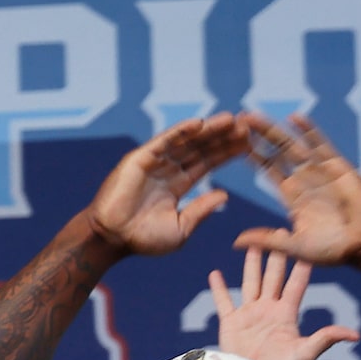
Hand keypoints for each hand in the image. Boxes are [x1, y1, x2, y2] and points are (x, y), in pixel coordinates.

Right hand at [83, 115, 250, 257]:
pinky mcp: (139, 158)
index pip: (206, 163)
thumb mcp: (182, 227)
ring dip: (208, 130)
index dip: (226, 153)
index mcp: (177, 185)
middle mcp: (166, 170)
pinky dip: (180, 131)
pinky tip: (200, 123)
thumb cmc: (144, 239)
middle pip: (199, 148)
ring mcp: (153, 162)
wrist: (113, 239)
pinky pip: (163, 141)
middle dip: (222, 137)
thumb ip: (202, 210)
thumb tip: (225, 195)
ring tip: (231, 120)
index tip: (247, 143)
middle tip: (246, 126)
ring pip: (186, 142)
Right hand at [210, 248, 359, 359]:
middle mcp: (269, 310)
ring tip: (252, 245)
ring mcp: (249, 315)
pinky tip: (215, 274)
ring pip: (250, 282)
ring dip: (251, 264)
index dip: (301, 267)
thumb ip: (326, 338)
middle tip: (280, 232)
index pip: (295, 285)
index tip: (305, 247)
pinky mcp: (230, 322)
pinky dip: (219, 288)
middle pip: (273, 277)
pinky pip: (223, 301)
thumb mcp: (306, 353)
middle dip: (277, 256)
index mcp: (287, 315)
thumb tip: (356, 334)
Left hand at [240, 113, 360, 268]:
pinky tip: (294, 117)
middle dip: (256, 137)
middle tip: (235, 120)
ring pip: (293, 144)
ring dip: (273, 130)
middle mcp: (305, 179)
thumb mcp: (295, 247)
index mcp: (293, 195)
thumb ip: (268, 240)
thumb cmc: (335, 250)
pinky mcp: (339, 167)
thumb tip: (235, 243)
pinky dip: (309, 131)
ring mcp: (321, 171)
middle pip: (276, 152)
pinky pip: (322, 145)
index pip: (268, 170)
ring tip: (251, 116)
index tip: (229, 142)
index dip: (251, 155)